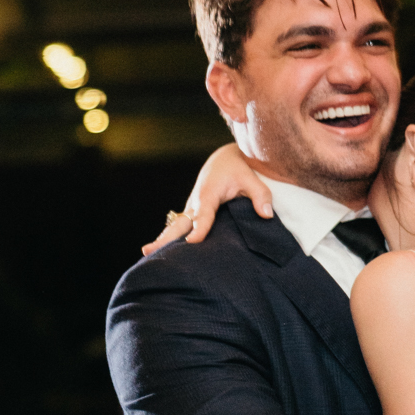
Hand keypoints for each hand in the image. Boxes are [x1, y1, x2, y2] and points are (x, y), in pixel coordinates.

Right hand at [142, 142, 274, 253]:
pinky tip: (160, 253)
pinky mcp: (192, 213)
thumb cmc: (238, 168)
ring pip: (175, 226)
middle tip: (150, 251)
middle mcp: (196, 202)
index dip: (199, 228)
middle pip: (180, 223)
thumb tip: (267, 215)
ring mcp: (191, 208)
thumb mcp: (252, 178)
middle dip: (167, 237)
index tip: (193, 241)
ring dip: (163, 240)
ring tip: (147, 255)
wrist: (224, 159)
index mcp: (209, 193)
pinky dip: (170, 238)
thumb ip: (260, 196)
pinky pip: (179, 227)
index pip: (204, 214)